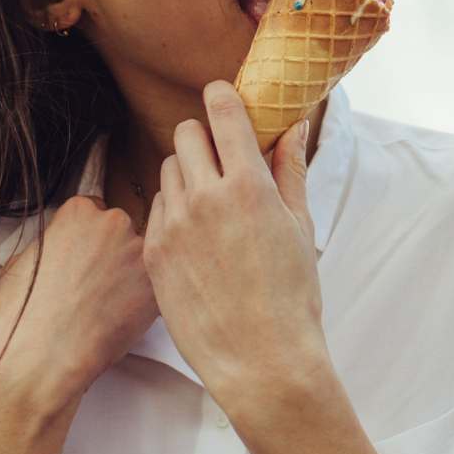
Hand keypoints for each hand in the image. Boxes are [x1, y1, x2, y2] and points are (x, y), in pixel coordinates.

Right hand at [0, 195, 159, 414]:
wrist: (45, 353)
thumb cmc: (25, 311)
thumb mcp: (22, 261)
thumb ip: (51, 242)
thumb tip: (57, 245)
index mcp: (80, 211)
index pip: (94, 210)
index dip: (89, 236)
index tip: (85, 254)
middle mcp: (114, 222)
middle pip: (121, 230)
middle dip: (112, 251)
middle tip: (96, 282)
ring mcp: (139, 251)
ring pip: (140, 257)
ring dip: (129, 274)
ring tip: (106, 303)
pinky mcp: (156, 282)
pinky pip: (153, 283)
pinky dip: (142, 297)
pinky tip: (121, 315)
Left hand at [144, 81, 324, 414]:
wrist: (260, 358)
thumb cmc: (291, 294)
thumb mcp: (300, 225)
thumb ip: (290, 169)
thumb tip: (294, 126)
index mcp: (248, 185)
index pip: (222, 113)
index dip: (222, 96)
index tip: (224, 96)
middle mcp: (205, 196)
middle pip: (186, 134)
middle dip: (204, 136)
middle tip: (222, 157)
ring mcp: (173, 224)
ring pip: (166, 169)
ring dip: (186, 171)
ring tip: (210, 200)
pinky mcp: (154, 251)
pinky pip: (156, 208)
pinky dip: (173, 207)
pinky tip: (195, 233)